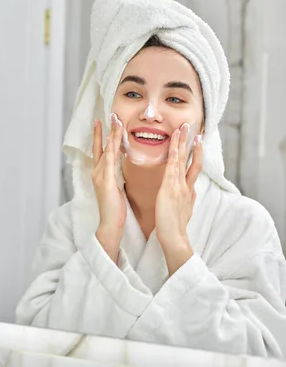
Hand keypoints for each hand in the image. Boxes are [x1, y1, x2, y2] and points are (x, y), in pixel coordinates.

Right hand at [91, 115, 126, 262]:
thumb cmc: (115, 210)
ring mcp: (100, 175)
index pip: (101, 151)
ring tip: (114, 120)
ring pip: (106, 149)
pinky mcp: (105, 180)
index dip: (102, 137)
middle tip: (109, 115)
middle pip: (100, 146)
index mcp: (101, 175)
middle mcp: (98, 172)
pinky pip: (109, 159)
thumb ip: (116, 178)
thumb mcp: (116, 190)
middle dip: (103, 131)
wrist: (110, 225)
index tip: (105, 124)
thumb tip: (120, 170)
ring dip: (110, 134)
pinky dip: (111, 147)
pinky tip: (114, 138)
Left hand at [155, 124, 202, 274]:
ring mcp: (179, 186)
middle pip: (191, 160)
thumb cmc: (175, 227)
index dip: (196, 154)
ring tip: (183, 129)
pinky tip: (173, 143)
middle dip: (191, 144)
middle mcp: (186, 186)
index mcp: (188, 191)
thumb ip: (187, 200)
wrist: (174, 238)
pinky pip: (172, 167)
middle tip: (193, 128)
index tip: (196, 141)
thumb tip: (190, 193)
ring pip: (182, 160)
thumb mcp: (184, 211)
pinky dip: (173, 154)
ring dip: (182, 143)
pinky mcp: (171, 188)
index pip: (193, 168)